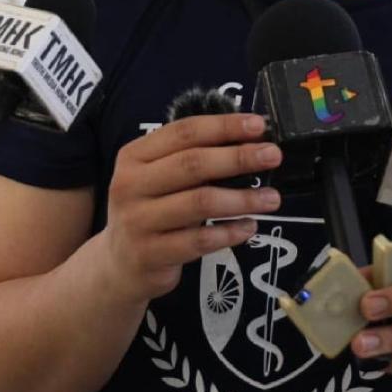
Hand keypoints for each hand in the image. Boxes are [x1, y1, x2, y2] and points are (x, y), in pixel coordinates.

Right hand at [103, 114, 281, 303]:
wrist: (118, 265)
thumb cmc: (150, 211)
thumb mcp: (157, 178)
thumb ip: (191, 159)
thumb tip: (250, 141)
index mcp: (134, 156)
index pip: (183, 132)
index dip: (223, 126)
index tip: (258, 125)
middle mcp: (131, 185)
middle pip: (192, 164)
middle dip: (238, 157)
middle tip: (272, 155)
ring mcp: (138, 221)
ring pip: (199, 203)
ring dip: (242, 199)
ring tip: (272, 198)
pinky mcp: (150, 254)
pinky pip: (199, 241)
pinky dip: (229, 233)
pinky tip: (249, 227)